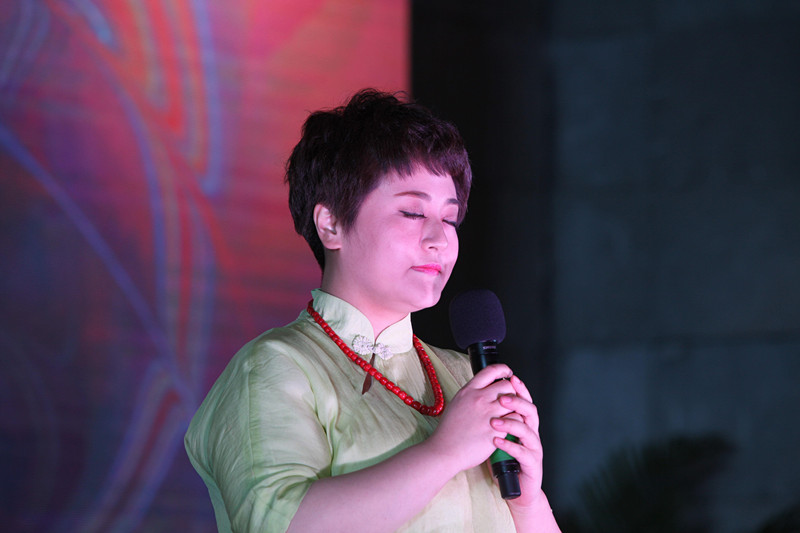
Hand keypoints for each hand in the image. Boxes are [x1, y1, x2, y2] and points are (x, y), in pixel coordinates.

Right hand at [425, 364, 517, 472]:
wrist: (445, 451)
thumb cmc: (449, 431)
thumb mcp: (456, 403)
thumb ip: (471, 395)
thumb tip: (484, 389)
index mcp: (468, 391)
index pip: (491, 371)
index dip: (503, 369)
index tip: (508, 373)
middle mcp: (479, 399)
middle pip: (507, 385)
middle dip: (511, 391)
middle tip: (510, 400)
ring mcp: (488, 414)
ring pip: (514, 402)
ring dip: (516, 407)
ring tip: (511, 414)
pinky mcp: (496, 430)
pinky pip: (515, 420)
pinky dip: (516, 422)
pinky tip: (510, 426)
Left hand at [489, 375, 547, 510]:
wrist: (517, 488)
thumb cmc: (505, 459)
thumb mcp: (498, 434)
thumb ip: (495, 417)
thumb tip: (480, 396)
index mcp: (524, 423)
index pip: (525, 400)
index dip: (520, 388)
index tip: (510, 376)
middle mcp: (532, 433)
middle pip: (530, 411)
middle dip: (517, 402)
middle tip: (501, 399)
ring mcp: (534, 448)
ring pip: (528, 430)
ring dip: (510, 424)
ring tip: (493, 422)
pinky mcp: (532, 463)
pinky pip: (522, 452)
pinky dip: (509, 446)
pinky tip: (496, 441)